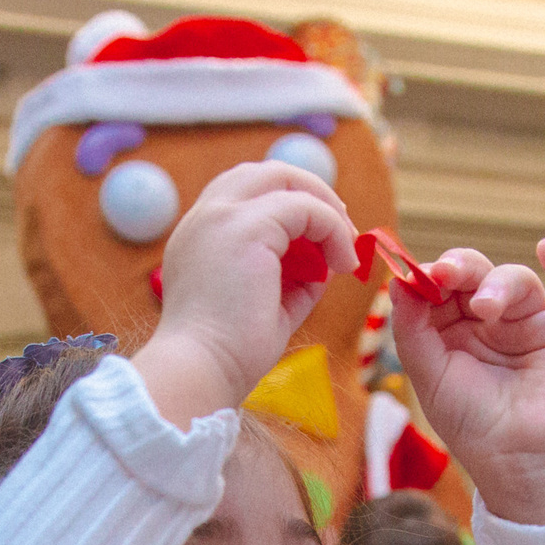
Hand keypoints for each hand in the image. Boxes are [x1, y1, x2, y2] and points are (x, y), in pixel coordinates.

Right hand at [134, 162, 355, 427]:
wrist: (200, 371)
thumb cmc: (228, 354)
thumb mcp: (264, 305)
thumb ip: (291, 279)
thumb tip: (326, 264)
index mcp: (198, 236)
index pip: (245, 194)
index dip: (289, 205)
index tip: (319, 237)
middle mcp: (204, 217)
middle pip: (265, 172)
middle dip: (311, 192)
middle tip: (342, 226)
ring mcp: (221, 216)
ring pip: (285, 179)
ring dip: (324, 208)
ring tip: (345, 247)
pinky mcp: (247, 226)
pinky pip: (305, 208)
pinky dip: (332, 229)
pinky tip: (342, 262)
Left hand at [390, 239, 544, 528]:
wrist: (520, 461)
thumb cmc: (472, 425)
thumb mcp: (428, 375)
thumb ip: (412, 327)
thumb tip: (400, 279)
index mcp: (453, 330)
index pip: (440, 287)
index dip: (430, 275)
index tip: (419, 274)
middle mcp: (492, 322)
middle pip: (476, 274)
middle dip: (460, 268)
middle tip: (446, 275)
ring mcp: (531, 323)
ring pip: (516, 279)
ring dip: (498, 284)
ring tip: (486, 309)